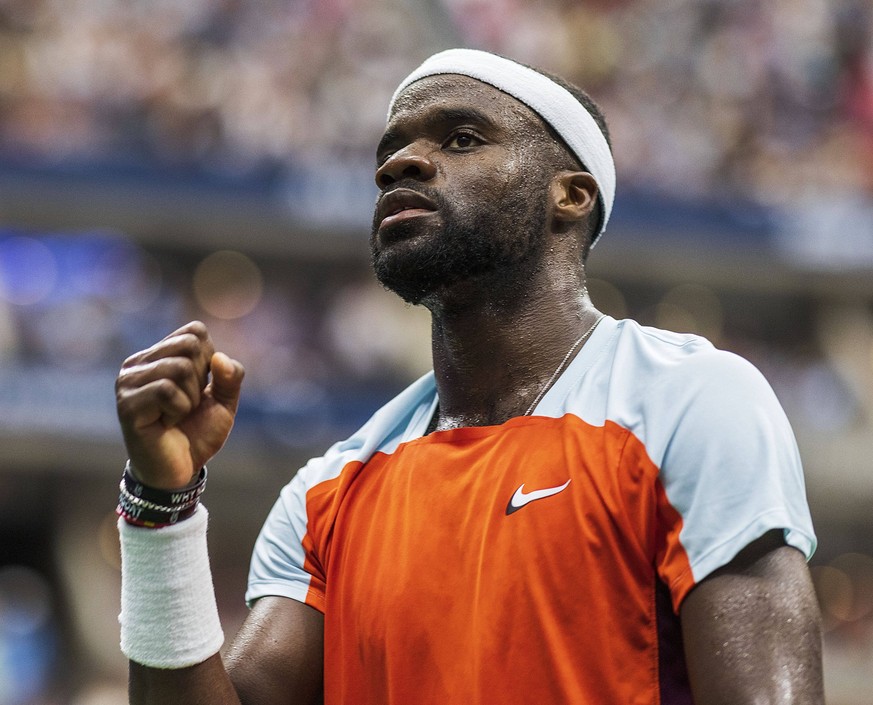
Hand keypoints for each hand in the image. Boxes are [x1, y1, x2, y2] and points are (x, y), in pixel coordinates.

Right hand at [115, 321, 244, 488]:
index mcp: (158, 356)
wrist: (179, 472)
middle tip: (188, 404)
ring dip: (190, 397)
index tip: (200, 387)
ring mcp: (128, 382)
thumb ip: (230, 376)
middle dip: (201, 379)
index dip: (210, 360)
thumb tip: (220, 358)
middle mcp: (137, 363)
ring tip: (177, 414)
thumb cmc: (197, 434)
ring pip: (179, 367)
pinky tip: (167, 423)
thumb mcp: (224, 402)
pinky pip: (167, 390)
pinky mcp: (127, 404)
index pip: (195, 331)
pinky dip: (179, 409)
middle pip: (189, 345)